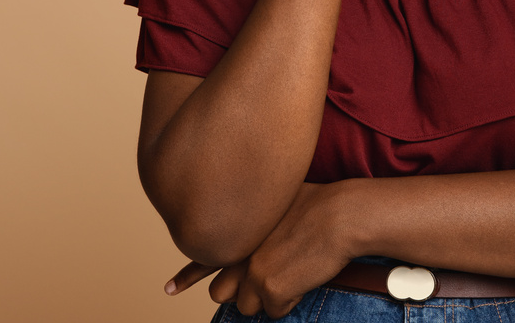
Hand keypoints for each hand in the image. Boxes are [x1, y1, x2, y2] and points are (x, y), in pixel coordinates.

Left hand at [165, 182, 355, 318]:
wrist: (345, 214)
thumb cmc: (325, 204)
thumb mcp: (282, 204)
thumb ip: (262, 225)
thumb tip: (261, 246)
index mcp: (241, 232)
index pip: (204, 258)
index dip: (187, 277)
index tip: (169, 289)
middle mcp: (239, 252)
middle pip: (222, 293)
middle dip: (243, 292)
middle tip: (271, 278)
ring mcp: (252, 272)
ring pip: (250, 305)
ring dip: (271, 296)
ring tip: (296, 270)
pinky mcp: (270, 288)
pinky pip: (276, 310)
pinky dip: (291, 300)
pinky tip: (306, 276)